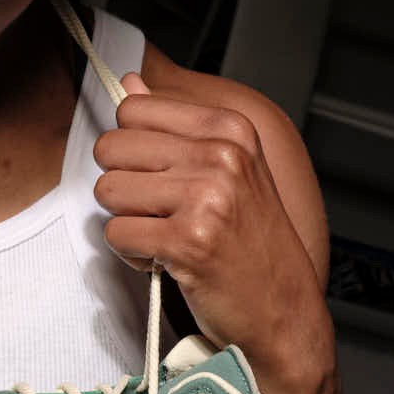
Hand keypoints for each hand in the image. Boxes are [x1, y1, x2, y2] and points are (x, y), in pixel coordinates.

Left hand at [93, 72, 333, 393]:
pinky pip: (117, 234)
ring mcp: (206, 198)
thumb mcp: (226, 169)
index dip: (131, 147)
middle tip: (159, 210)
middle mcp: (221, 156)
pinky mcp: (187, 241)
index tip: (158, 173)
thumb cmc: (252, 242)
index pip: (133, 109)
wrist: (284, 310)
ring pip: (109, 191)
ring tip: (165, 235)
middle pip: (112, 147)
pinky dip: (132, 254)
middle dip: (123, 184)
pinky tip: (166, 259)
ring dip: (128, 221)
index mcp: (230, 129)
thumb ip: (173, 124)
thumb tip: (129, 83)